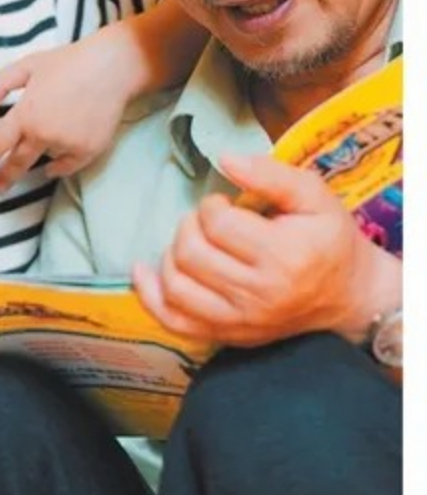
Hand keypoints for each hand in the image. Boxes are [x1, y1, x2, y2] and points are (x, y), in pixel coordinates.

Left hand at [0, 32, 132, 191]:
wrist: (111, 67)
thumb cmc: (68, 61)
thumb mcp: (29, 65)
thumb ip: (0, 84)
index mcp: (25, 114)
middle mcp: (43, 134)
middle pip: (18, 163)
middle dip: (5, 177)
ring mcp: (66, 145)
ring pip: (46, 158)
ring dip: (44, 150)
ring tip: (57, 127)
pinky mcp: (87, 151)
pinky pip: (67, 166)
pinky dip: (60, 164)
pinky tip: (59, 157)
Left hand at [133, 153, 400, 347]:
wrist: (348, 297)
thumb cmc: (329, 240)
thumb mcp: (314, 197)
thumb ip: (271, 174)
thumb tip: (225, 158)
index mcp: (283, 256)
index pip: (217, 224)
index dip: (212, 205)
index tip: (225, 204)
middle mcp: (258, 294)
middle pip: (191, 254)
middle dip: (189, 226)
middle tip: (206, 221)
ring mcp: (240, 321)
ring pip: (176, 286)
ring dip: (171, 254)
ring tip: (192, 242)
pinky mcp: (227, 336)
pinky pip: (173, 322)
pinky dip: (150, 296)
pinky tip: (145, 270)